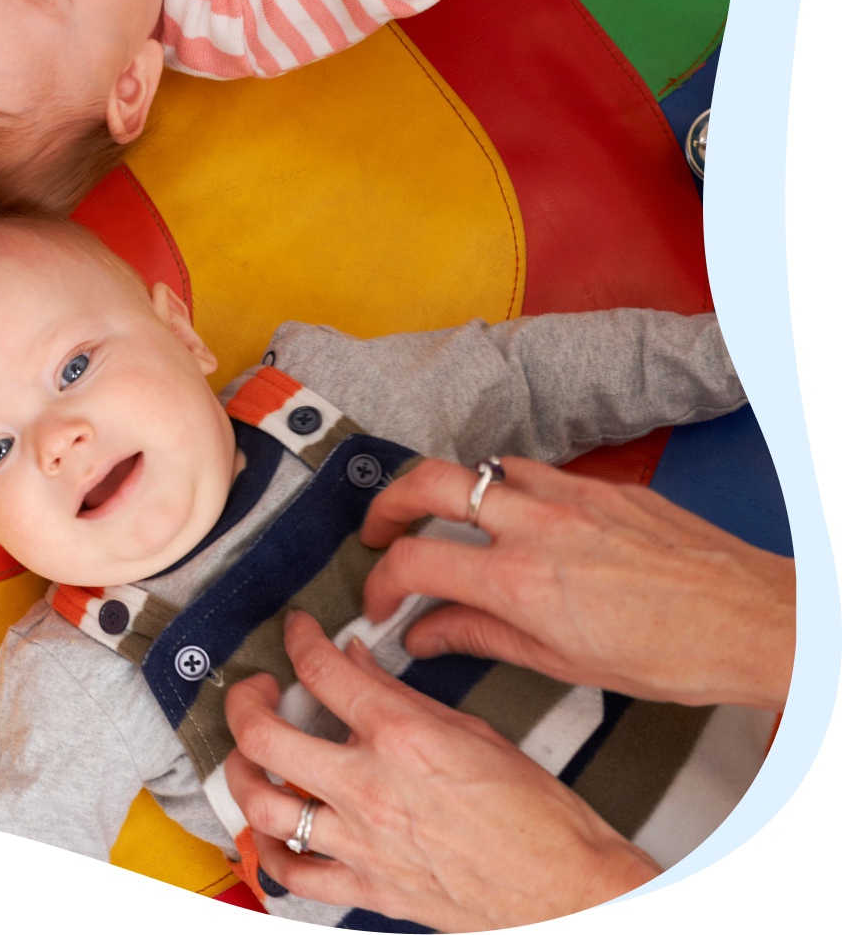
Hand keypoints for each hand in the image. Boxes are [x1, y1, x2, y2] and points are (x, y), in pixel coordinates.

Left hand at [223, 611, 658, 930]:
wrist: (570, 893)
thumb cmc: (540, 818)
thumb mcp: (475, 732)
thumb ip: (401, 695)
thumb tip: (355, 660)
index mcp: (404, 738)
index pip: (323, 669)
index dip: (298, 639)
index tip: (296, 633)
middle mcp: (371, 788)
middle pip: (264, 733)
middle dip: (243, 700)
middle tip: (254, 690)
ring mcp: (362, 842)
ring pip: (262, 802)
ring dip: (240, 771)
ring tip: (248, 756)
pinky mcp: (367, 889)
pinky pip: (293, 874)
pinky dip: (270, 851)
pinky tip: (270, 830)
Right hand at [361, 456, 794, 711]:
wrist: (754, 621)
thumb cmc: (676, 652)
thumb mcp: (563, 663)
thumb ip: (482, 638)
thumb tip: (431, 635)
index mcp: (519, 581)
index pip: (413, 564)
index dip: (380, 584)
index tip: (381, 602)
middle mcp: (537, 526)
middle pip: (426, 484)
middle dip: (386, 504)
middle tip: (378, 530)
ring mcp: (570, 497)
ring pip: (480, 468)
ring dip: (449, 490)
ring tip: (444, 518)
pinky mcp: (602, 485)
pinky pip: (534, 471)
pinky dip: (509, 490)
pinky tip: (517, 516)